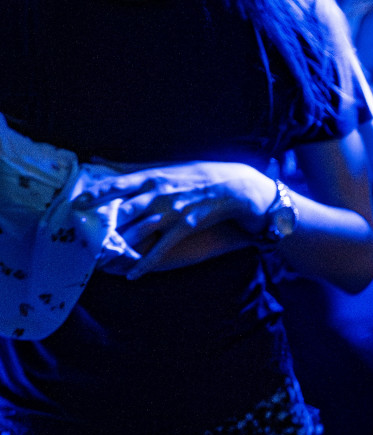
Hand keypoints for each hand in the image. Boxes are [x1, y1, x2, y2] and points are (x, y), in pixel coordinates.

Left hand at [90, 163, 277, 278]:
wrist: (233, 187)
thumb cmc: (195, 174)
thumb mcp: (163, 165)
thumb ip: (129, 167)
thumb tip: (98, 159)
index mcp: (151, 177)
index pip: (117, 185)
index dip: (95, 195)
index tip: (76, 205)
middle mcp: (159, 194)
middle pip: (123, 211)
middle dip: (102, 226)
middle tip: (84, 238)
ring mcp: (172, 212)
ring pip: (138, 231)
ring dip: (119, 246)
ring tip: (100, 258)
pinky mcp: (185, 228)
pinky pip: (161, 249)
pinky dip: (145, 263)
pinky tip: (132, 274)